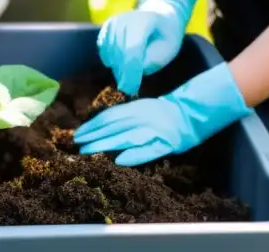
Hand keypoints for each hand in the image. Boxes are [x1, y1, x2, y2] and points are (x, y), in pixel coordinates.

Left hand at [73, 63, 250, 165]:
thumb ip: (124, 116)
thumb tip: (100, 125)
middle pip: (114, 128)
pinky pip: (148, 150)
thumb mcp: (142, 108)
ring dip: (105, 146)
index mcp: (135, 109)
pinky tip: (119, 161)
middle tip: (76, 145)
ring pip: (125, 138)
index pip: (109, 117)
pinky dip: (133, 155)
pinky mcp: (166, 143)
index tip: (77, 134)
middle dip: (93, 137)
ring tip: (88, 152)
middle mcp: (141, 118)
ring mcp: (154, 130)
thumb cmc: (163, 111)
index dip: (92, 126)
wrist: (192, 111)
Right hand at [97, 0, 197, 95]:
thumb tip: (134, 71)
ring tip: (130, 75)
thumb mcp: (168, 49)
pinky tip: (121, 64)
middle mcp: (124, 19)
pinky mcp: (106, 28)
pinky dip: (111, 61)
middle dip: (124, 74)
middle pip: (119, 53)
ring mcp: (113, 22)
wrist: (159, 16)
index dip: (131, 71)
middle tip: (130, 89)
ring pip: (110, 53)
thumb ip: (153, 60)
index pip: (132, 49)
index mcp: (144, 21)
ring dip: (118, 69)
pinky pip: (104, 50)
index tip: (132, 89)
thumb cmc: (166, 36)